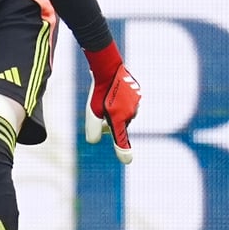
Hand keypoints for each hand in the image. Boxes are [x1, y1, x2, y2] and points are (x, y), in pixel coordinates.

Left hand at [83, 45, 140, 163]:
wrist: (109, 68)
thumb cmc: (99, 91)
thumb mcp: (91, 112)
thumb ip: (92, 130)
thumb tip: (93, 141)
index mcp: (120, 120)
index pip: (121, 140)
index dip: (123, 151)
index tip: (128, 161)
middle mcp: (131, 113)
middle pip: (121, 123)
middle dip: (111, 121)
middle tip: (101, 111)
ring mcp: (136, 102)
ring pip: (126, 111)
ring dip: (117, 109)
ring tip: (107, 97)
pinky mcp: (137, 92)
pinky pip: (129, 99)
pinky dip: (121, 98)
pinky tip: (113, 89)